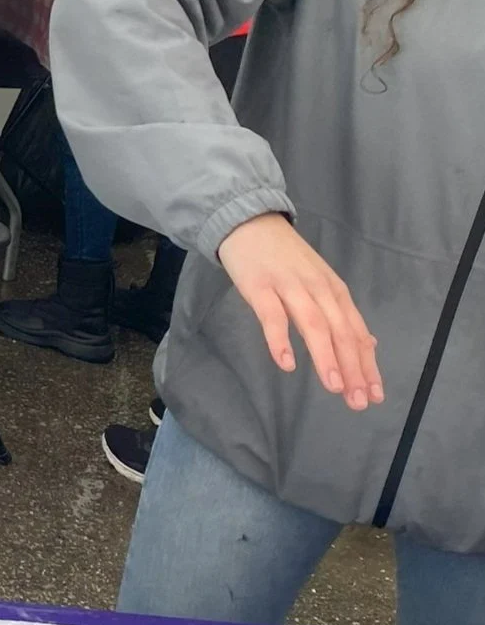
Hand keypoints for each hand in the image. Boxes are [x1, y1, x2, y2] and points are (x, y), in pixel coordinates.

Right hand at [216, 213, 383, 411]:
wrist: (249, 223)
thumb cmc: (283, 258)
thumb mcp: (319, 283)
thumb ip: (340, 314)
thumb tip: (368, 345)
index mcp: (334, 291)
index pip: (356, 332)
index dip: (367, 365)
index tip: (375, 396)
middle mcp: (318, 289)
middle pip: (340, 332)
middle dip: (353, 368)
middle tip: (358, 401)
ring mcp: (289, 287)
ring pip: (314, 325)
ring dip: (326, 357)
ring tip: (334, 387)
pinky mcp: (260, 287)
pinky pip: (272, 317)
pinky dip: (281, 340)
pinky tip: (287, 364)